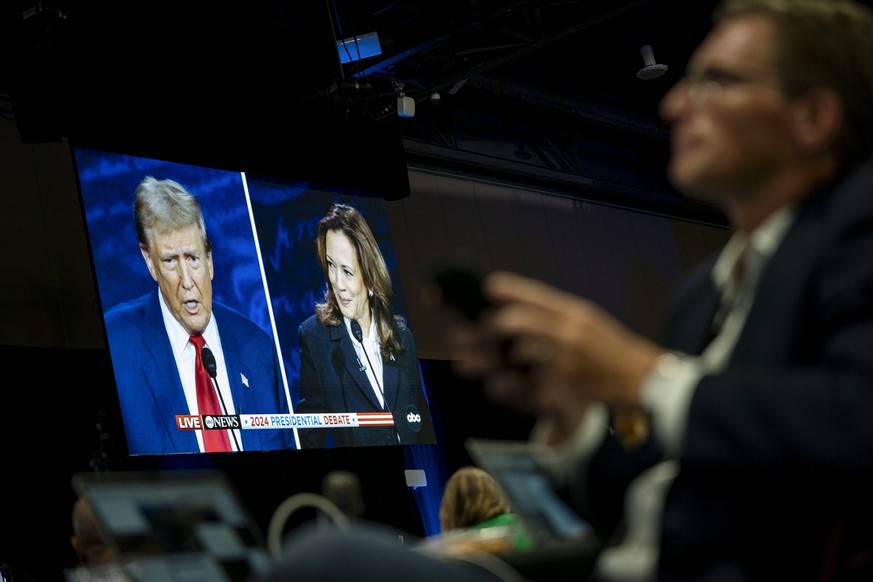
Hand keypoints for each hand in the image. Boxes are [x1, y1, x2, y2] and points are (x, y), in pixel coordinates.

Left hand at [450, 271, 662, 421]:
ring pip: (515, 355)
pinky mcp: (564, 390)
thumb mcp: (590, 323)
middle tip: (464, 334)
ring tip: (465, 363)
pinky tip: (493, 386)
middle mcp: (570, 333)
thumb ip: (556, 317)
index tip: (487, 288)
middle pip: (516, 322)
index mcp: (575, 313)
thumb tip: (515, 313)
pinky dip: (506, 388)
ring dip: (487, 359)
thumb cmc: (612, 352)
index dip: (508, 289)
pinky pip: (526, 388)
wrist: (646, 381)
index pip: (536, 295)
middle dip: (485, 328)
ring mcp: (566, 362)